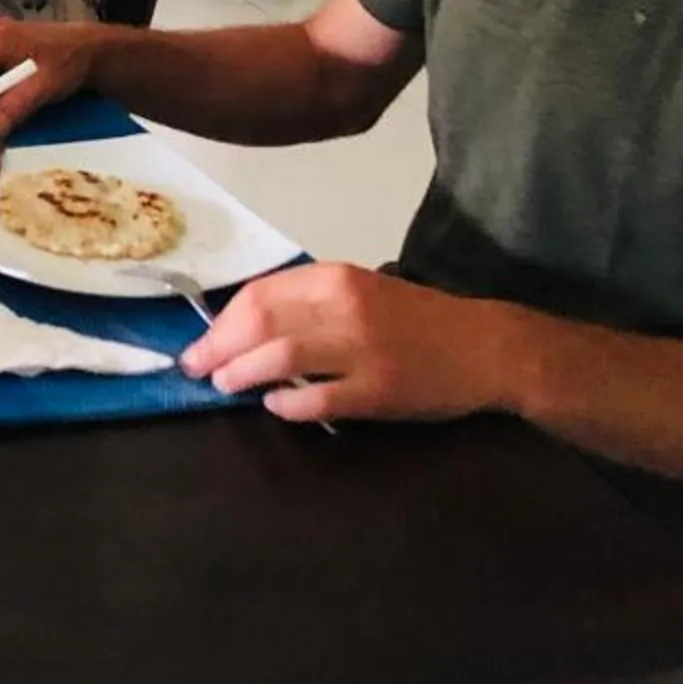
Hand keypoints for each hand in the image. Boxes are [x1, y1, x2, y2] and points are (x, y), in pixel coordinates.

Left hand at [181, 265, 510, 427]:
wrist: (484, 346)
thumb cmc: (414, 318)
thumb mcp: (359, 290)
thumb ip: (307, 301)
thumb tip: (240, 325)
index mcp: (336, 278)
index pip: (258, 295)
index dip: (221, 322)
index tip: (199, 341)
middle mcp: (345, 307)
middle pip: (260, 325)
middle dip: (218, 349)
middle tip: (198, 369)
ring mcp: (363, 351)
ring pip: (280, 359)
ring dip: (243, 374)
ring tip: (227, 385)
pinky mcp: (379, 391)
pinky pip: (317, 400)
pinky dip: (287, 404)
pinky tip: (275, 405)